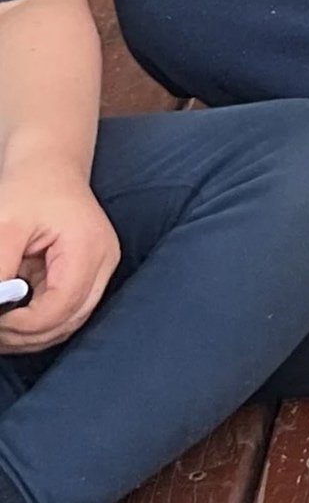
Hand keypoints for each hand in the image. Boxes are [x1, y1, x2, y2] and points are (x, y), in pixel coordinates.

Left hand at [0, 155, 121, 352]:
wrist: (48, 167)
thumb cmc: (28, 188)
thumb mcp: (5, 224)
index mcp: (90, 248)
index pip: (63, 305)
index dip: (26, 324)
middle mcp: (104, 264)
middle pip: (70, 321)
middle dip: (28, 335)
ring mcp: (100, 271)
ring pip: (69, 322)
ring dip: (33, 333)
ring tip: (1, 327)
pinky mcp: (89, 276)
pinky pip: (65, 312)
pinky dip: (38, 321)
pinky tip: (13, 317)